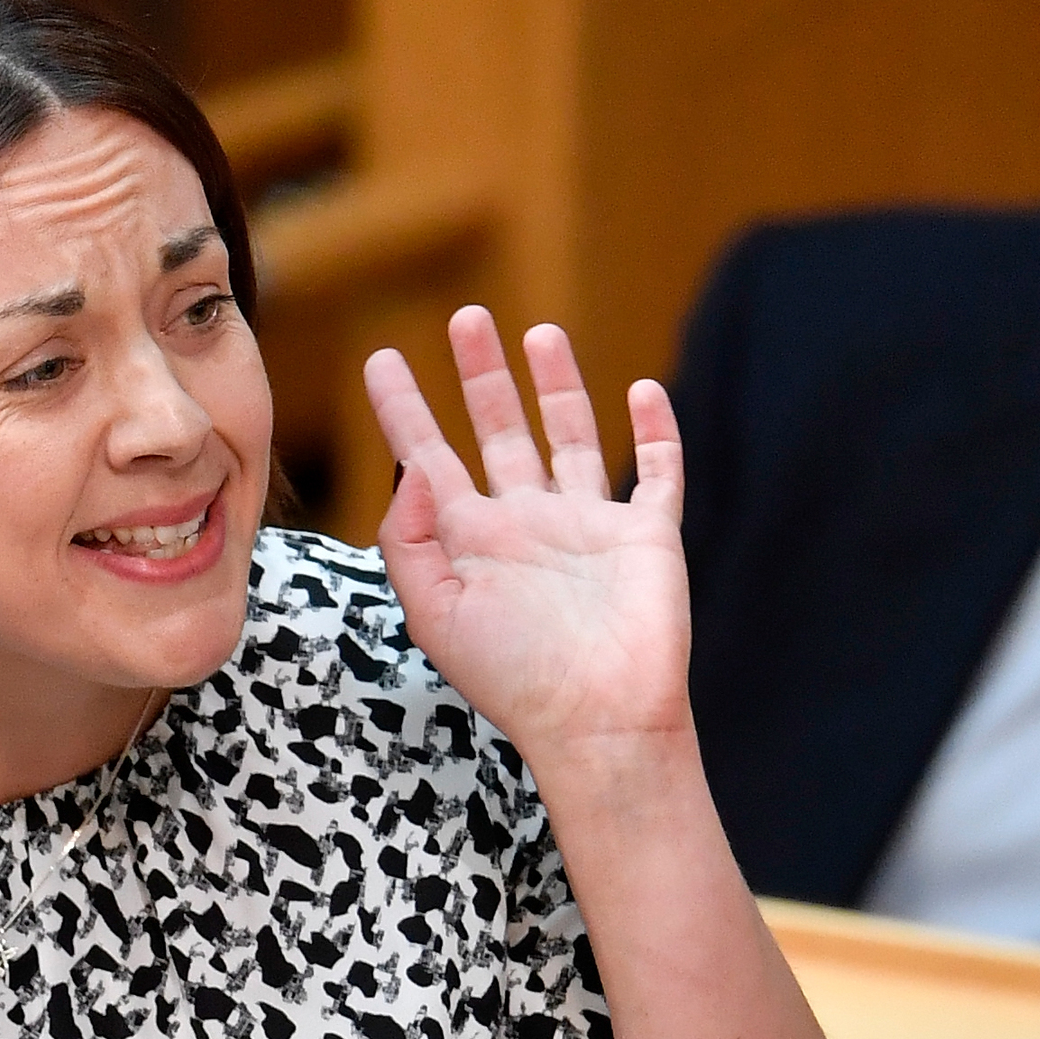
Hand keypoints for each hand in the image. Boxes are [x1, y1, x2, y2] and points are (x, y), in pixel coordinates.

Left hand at [362, 308, 691, 767]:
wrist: (599, 721)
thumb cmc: (515, 680)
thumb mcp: (436, 614)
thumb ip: (411, 540)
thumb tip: (410, 469)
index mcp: (473, 542)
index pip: (430, 457)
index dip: (404, 408)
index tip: (382, 358)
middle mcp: (528, 524)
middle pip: (500, 431)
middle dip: (481, 376)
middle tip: (465, 318)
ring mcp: (589, 526)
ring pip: (571, 437)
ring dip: (558, 385)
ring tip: (540, 334)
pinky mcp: (647, 536)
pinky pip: (657, 473)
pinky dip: (656, 432)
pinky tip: (643, 390)